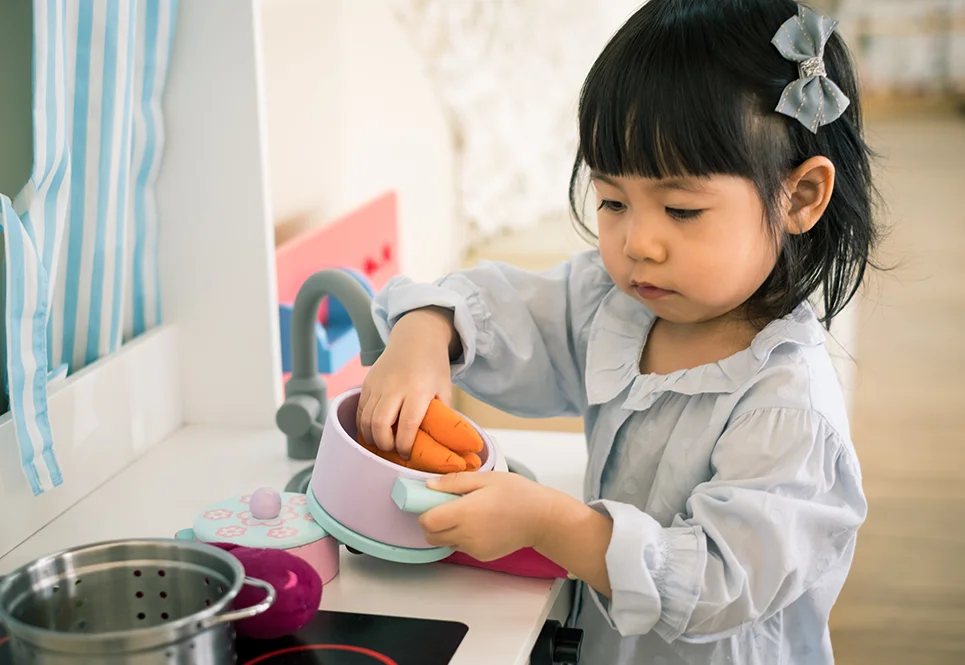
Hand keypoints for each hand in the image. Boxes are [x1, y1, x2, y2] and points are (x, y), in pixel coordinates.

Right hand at [357, 307, 457, 457]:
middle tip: (392, 450)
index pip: (408, 424)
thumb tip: (439, 442)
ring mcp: (378, 384)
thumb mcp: (444, 389)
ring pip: (366, 419)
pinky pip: (360, 410)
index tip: (407, 455)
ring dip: (371, 437)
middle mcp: (395, 387)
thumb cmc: (434, 367)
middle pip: (380, 424)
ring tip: (382, 444)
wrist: (416, 338)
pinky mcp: (367, 382)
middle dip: (384, 444)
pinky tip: (372, 432)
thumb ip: (441, 414)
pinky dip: (363, 425)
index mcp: (418, 390)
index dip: (405, 445)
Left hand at [419, 472, 557, 561]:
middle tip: (447, 508)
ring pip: (445, 542)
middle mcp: (466, 534)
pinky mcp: (482, 556)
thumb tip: (429, 485)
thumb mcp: (486, 478)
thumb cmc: (518, 494)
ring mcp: (474, 548)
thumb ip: (454, 482)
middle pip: (431, 536)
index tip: (433, 501)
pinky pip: (461, 547)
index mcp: (465, 512)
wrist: (542, 518)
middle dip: (432, 523)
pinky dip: (463, 538)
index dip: (425, 511)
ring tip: (468, 515)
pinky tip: (480, 525)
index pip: (426, 521)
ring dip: (448, 530)